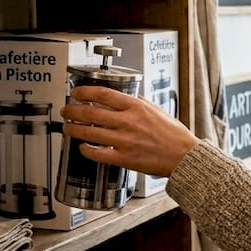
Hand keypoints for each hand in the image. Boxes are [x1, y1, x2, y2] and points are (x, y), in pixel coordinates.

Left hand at [61, 85, 199, 177]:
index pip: (103, 95)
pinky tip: (82, 146)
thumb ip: (138, 102)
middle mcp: (128, 122)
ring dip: (74, 129)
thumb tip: (123, 97)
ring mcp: (125, 141)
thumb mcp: (156, 109)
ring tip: (67, 127)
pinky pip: (98, 153)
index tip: (76, 93)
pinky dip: (86, 149)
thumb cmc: (173, 134)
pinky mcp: (124, 158)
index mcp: (136, 107)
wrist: (183, 156)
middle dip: (73, 110)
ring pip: (90, 133)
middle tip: (67, 110)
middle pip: (91, 113)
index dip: (84, 92)